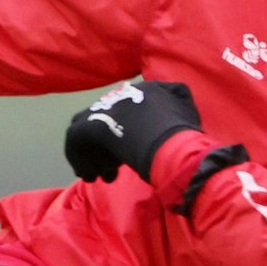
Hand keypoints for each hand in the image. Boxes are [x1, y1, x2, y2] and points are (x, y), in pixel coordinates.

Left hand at [64, 80, 202, 182]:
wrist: (176, 149)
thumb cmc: (187, 142)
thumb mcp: (190, 124)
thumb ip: (179, 118)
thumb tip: (181, 126)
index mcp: (153, 89)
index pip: (130, 110)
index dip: (129, 135)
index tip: (132, 157)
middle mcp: (127, 93)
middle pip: (108, 117)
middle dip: (110, 145)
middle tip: (115, 170)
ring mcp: (107, 106)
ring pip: (89, 125)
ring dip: (96, 152)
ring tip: (103, 176)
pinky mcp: (93, 123)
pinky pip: (76, 137)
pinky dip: (79, 157)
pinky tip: (89, 175)